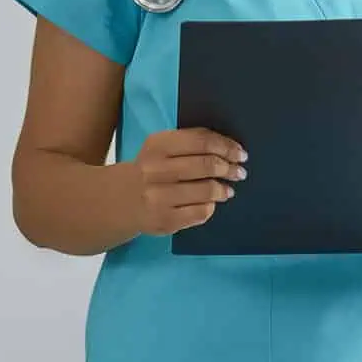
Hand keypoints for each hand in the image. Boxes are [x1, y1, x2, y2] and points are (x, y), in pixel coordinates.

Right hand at [128, 128, 246, 236]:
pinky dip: (211, 206)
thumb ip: (190, 141)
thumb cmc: (151, 169)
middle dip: (229, 168)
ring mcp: (159, 197)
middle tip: (239, 172)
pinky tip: (211, 203)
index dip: (226, 147)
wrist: (121, 200)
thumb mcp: (162, 147)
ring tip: (228, 189)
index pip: (202, 141)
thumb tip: (229, 147)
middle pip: (207, 165)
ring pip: (207, 191)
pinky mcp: (165, 220)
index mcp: (158, 145)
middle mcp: (156, 170)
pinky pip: (201, 212)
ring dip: (224, 189)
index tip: (240, 153)